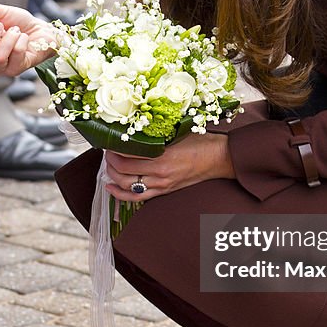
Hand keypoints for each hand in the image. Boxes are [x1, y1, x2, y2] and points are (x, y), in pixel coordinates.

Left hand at [104, 134, 234, 201]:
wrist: (219, 158)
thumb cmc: (201, 142)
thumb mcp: (176, 132)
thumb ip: (154, 134)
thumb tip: (132, 130)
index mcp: (162, 157)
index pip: (127, 156)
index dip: (113, 149)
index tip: (108, 140)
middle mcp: (160, 174)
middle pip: (123, 172)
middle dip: (110, 161)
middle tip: (107, 151)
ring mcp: (162, 185)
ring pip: (127, 186)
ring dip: (113, 176)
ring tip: (109, 165)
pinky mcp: (164, 191)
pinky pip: (137, 197)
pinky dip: (120, 194)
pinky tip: (110, 187)